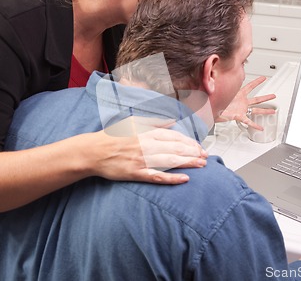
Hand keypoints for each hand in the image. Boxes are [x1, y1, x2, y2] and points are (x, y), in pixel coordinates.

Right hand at [82, 126, 207, 184]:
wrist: (94, 151)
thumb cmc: (113, 136)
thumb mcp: (134, 123)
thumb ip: (154, 122)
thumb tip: (172, 121)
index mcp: (147, 132)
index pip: (175, 136)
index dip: (190, 142)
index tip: (200, 147)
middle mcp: (147, 145)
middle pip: (176, 148)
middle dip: (194, 152)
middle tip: (206, 157)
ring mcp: (142, 159)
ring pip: (170, 161)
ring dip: (188, 163)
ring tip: (201, 165)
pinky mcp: (136, 173)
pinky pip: (157, 176)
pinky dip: (172, 178)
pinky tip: (184, 179)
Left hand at [217, 76, 275, 129]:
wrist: (210, 111)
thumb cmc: (215, 101)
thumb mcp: (221, 90)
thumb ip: (223, 83)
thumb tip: (219, 74)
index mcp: (238, 94)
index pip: (250, 86)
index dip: (257, 82)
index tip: (263, 78)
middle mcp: (241, 102)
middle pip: (257, 99)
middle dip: (266, 98)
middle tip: (273, 96)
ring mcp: (241, 109)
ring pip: (256, 110)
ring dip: (264, 111)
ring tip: (272, 111)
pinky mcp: (239, 116)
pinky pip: (248, 121)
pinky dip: (255, 125)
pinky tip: (260, 127)